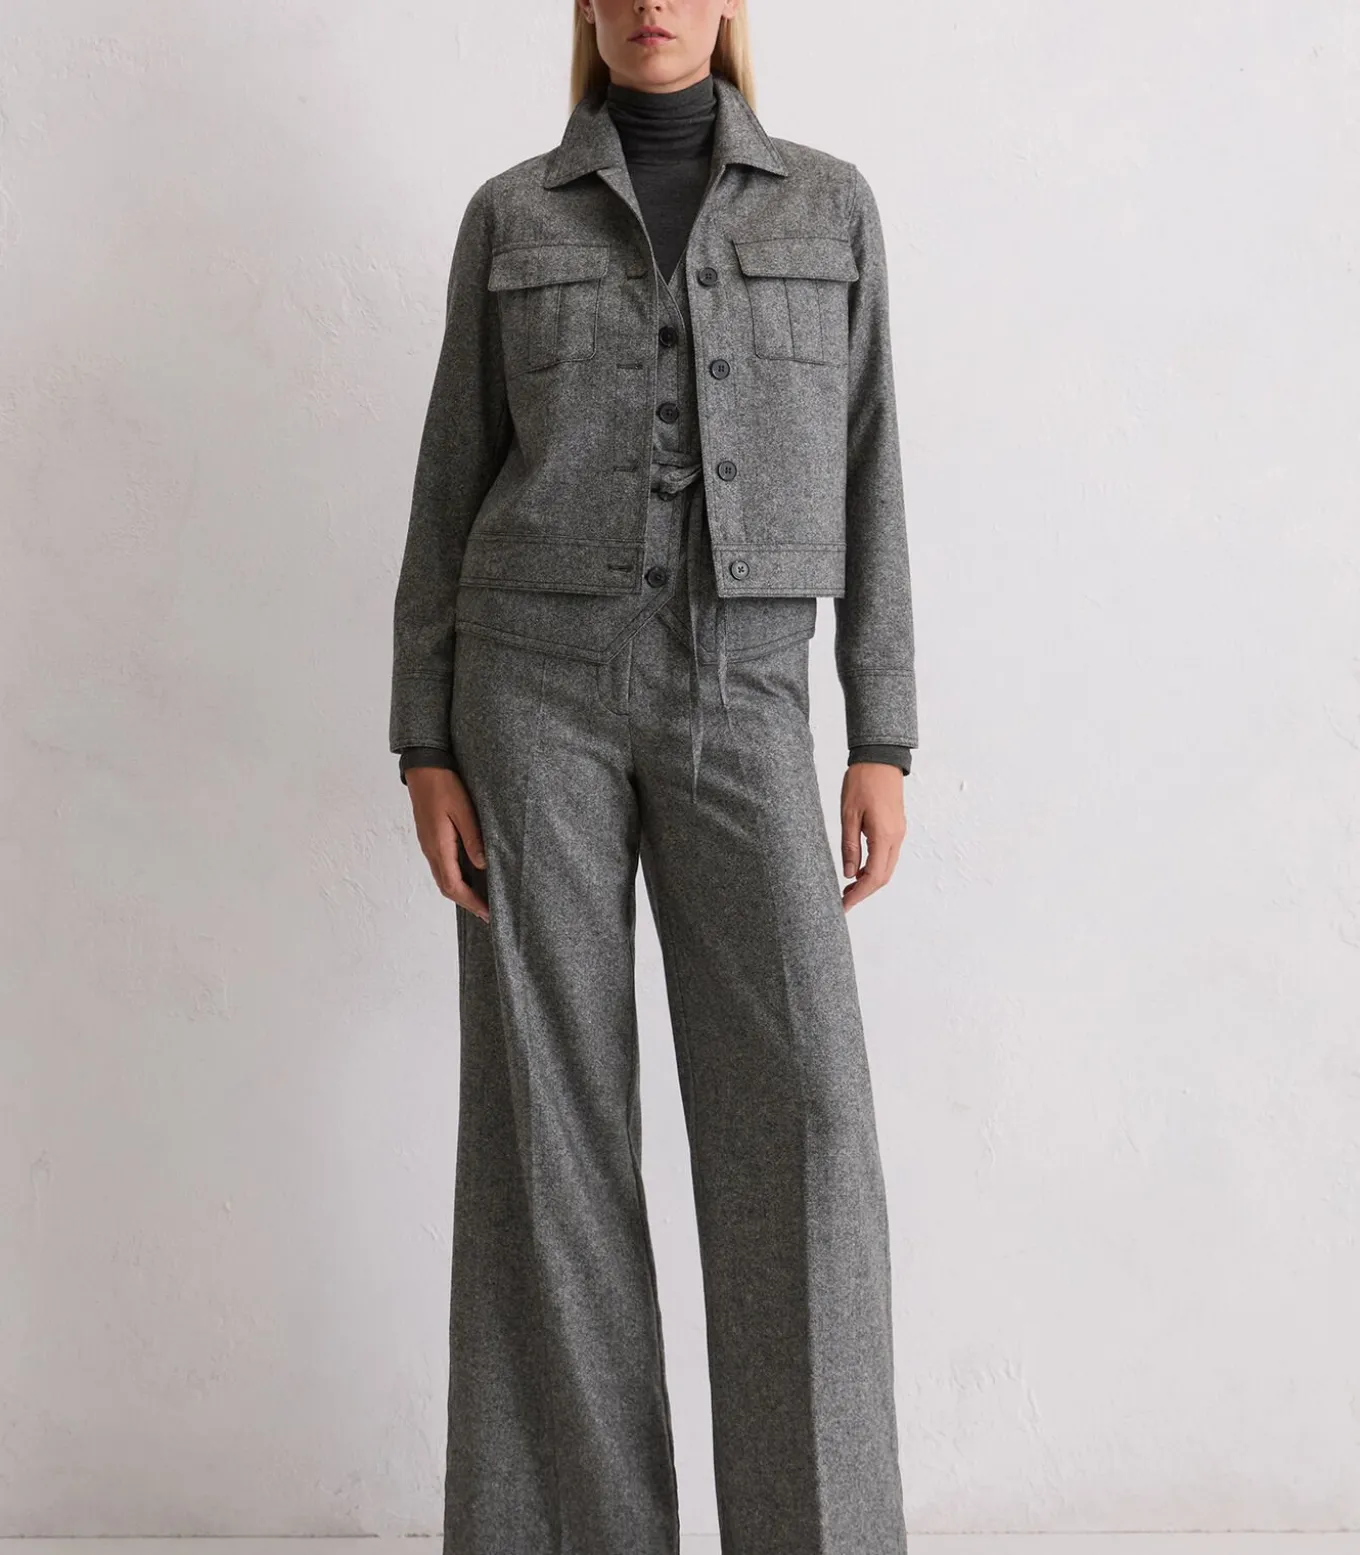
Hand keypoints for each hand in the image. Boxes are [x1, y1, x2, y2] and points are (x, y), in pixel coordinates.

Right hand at [406, 767, 489, 920]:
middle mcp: (431, 850)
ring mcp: (429, 845)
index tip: (488, 913)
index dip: (471, 902)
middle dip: (467, 903)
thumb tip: (483, 866)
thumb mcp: (463, 811)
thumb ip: (473, 839)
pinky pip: (442, 866)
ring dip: (461, 892)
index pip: (454, 886)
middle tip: (488, 914)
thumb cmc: (444, 786)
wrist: (424, 768)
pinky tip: (470, 876)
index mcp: (439, 847)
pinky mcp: (431, 839)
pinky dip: (456, 879)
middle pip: (447, 887)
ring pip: (444, 878)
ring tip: (481, 900)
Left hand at [840, 762, 906, 910]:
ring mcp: (898, 833)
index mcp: (884, 836)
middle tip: (843, 900)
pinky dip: (874, 867)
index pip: (874, 877)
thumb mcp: (848, 815)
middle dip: (864, 892)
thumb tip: (849, 874)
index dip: (859, 895)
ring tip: (848, 887)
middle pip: (883, 877)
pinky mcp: (896, 828)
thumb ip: (849, 846)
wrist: (880, 759)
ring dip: (869, 880)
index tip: (845, 906)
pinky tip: (859, 868)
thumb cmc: (862, 782)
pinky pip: (887, 855)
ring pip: (886, 867)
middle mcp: (896, 838)